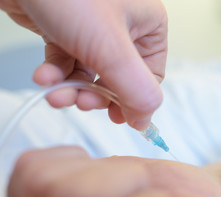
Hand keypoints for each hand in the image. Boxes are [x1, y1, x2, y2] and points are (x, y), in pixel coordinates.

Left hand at [0, 0, 167, 129]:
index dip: (132, 100)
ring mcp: (94, 29)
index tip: (114, 117)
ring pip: (90, 74)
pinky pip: (68, 62)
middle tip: (80, 102)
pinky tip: (44, 76)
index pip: (150, 77)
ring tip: (55, 93)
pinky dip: (56, 73)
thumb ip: (135, 88)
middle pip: (118, 79)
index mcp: (148, 25)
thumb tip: (145, 120)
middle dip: (95, 95)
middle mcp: (124, 27)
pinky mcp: (68, 30)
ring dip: (71, 88)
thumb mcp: (110, 47)